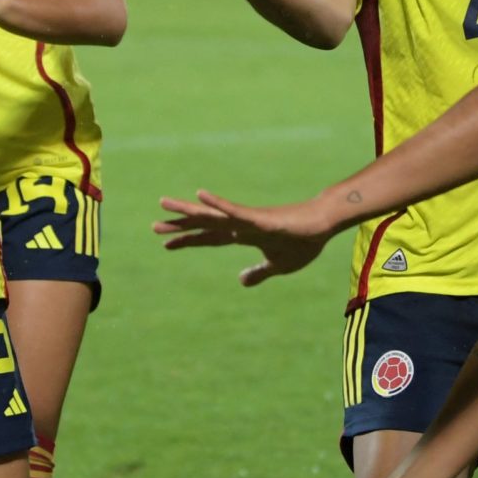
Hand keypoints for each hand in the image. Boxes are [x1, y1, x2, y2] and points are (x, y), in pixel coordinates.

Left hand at [154, 191, 337, 286]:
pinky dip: (217, 204)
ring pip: (212, 215)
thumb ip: (258, 272)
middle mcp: (239, 225)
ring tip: (164, 204)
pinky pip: (234, 211)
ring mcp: (247, 219)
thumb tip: (240, 281)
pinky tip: (200, 196)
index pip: (209, 238)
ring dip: (188, 210)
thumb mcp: (277, 265)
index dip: (188, 241)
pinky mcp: (259, 218)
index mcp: (242, 235)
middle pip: (204, 225)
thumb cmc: (303, 242)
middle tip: (154, 227)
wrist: (323, 225)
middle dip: (180, 227)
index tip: (166, 244)